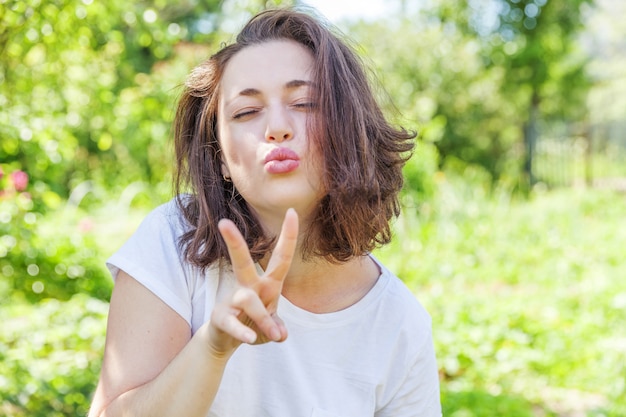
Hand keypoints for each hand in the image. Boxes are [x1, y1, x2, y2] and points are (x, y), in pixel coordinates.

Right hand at [207, 208, 298, 353]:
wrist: (225, 341)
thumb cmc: (253, 324)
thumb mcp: (271, 325)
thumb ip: (276, 325)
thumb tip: (282, 333)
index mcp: (267, 284)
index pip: (281, 258)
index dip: (288, 236)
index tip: (292, 211)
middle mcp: (249, 287)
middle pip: (243, 262)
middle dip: (235, 243)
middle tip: (223, 222)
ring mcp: (233, 301)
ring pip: (248, 300)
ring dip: (264, 319)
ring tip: (274, 336)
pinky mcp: (221, 317)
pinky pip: (232, 323)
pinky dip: (243, 331)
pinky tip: (251, 339)